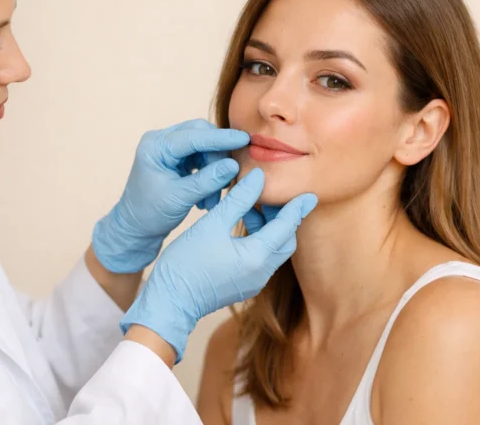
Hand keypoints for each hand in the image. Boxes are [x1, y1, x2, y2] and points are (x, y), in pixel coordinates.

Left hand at [92, 119, 249, 273]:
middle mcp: (161, 141)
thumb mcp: (180, 198)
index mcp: (155, 146)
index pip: (194, 135)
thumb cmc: (150, 214)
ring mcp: (169, 149)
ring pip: (205, 147)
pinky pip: (202, 158)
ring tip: (212, 199)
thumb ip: (208, 180)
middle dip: (218, 156)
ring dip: (215, 171)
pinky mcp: (177, 159)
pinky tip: (208, 197)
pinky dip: (210, 175)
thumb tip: (234, 164)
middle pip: (201, 135)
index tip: (245, 140)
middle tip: (227, 180)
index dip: (221, 138)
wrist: (136, 229)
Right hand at [120, 168, 316, 361]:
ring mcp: (253, 283)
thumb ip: (238, 199)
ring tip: (248, 210)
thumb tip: (258, 177)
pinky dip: (259, 243)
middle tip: (269, 198)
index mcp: (257, 257)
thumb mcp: (212, 224)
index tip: (310, 194)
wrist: (170, 302)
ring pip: (273, 251)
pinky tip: (241, 230)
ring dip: (268, 230)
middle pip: (284, 241)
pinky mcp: (243, 287)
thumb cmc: (186, 263)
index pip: (286, 227)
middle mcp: (261, 273)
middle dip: (282, 218)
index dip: (297, 208)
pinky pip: (261, 261)